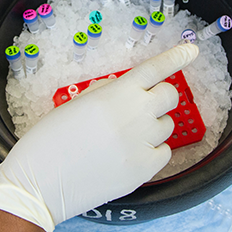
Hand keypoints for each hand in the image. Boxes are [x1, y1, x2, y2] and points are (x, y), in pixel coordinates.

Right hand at [0, 44, 198, 231]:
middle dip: (160, 96)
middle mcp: (136, 114)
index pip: (156, 68)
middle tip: (143, 105)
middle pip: (170, 95)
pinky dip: (153, 151)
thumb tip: (125, 90)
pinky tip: (131, 153)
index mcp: (116, 93)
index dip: (176, 57)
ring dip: (153, 125)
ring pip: (167, 125)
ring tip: (126, 135)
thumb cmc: (50, 140)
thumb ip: (106, 92)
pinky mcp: (144, 169)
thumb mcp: (76, 103)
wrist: (41, 182)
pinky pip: (164, 153)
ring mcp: (143, 142)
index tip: (191, 50)